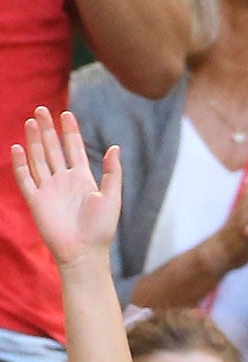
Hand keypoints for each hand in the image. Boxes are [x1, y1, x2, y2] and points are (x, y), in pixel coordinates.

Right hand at [11, 106, 122, 266]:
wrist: (85, 252)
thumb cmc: (102, 228)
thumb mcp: (112, 197)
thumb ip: (112, 173)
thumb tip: (115, 147)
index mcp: (83, 179)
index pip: (74, 149)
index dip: (70, 131)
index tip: (67, 114)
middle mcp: (64, 180)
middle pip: (53, 149)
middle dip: (47, 130)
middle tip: (42, 109)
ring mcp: (48, 189)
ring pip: (38, 159)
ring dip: (34, 141)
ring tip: (31, 121)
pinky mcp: (36, 200)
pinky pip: (25, 179)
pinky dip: (20, 163)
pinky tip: (17, 147)